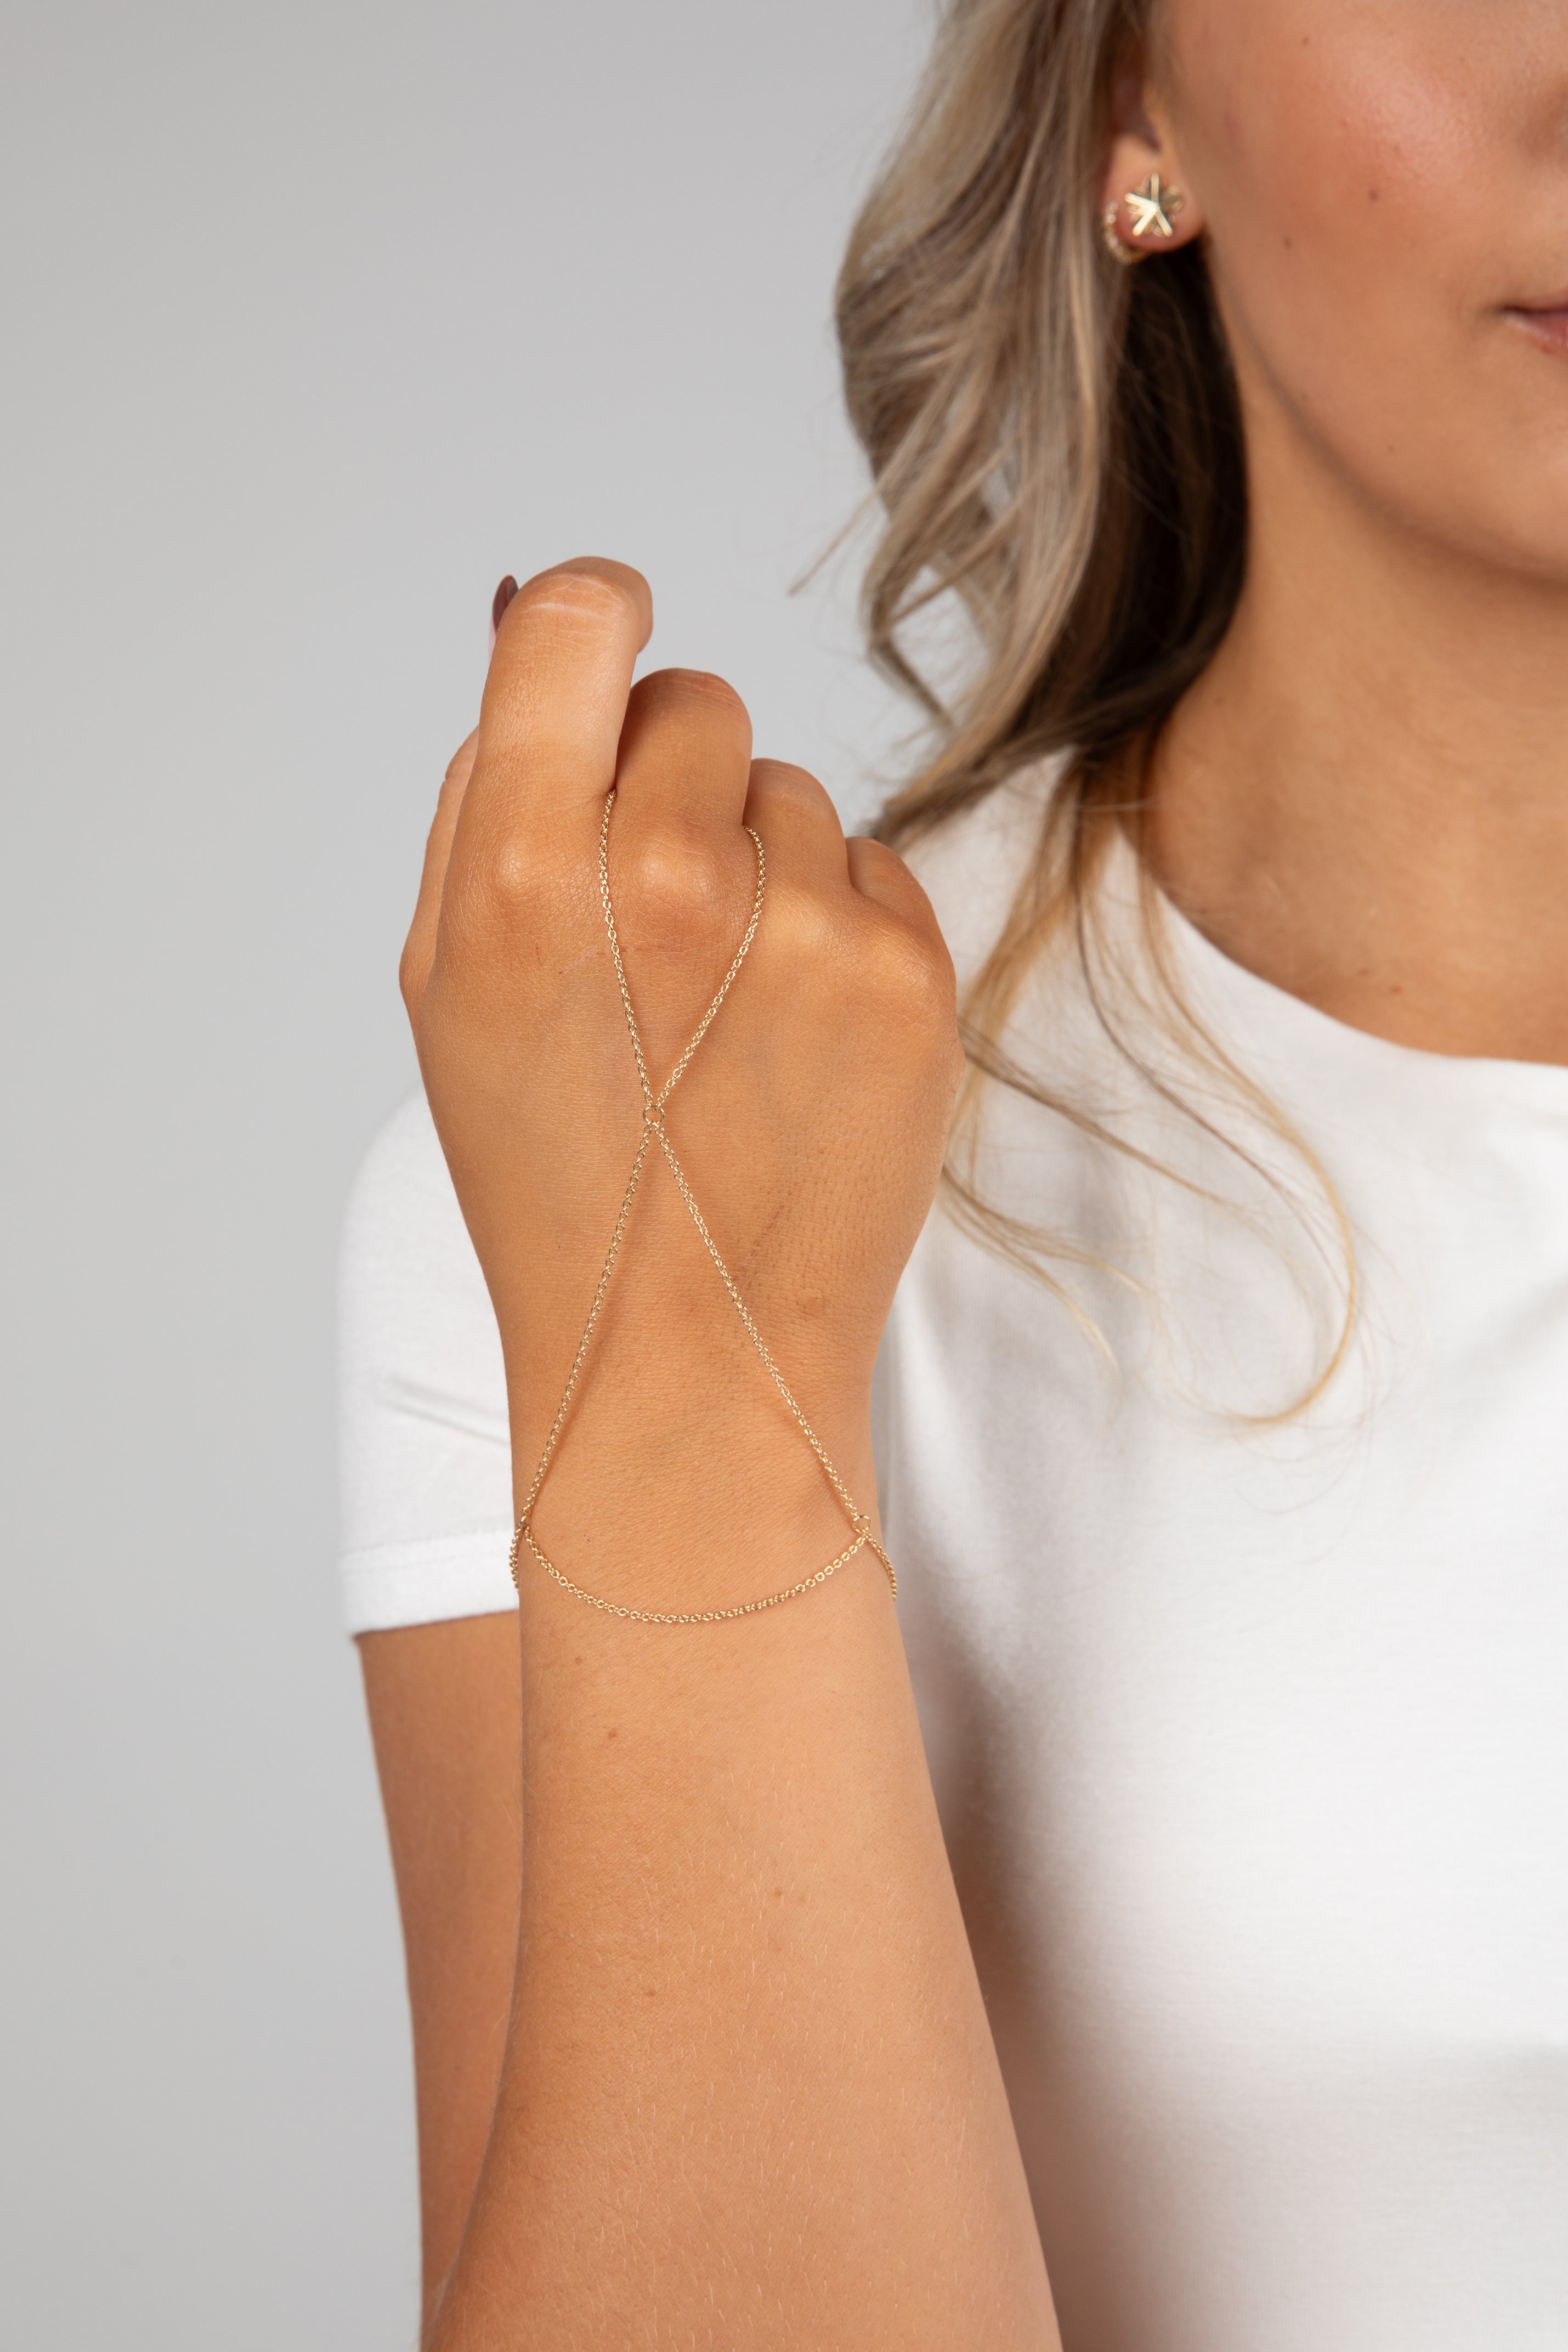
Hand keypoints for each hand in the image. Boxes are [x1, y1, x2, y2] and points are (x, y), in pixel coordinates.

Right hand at [400, 559, 961, 1612]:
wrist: (688, 1351)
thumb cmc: (555, 1174)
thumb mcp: (450, 990)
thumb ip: (485, 803)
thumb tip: (544, 641)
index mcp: (525, 874)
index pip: (578, 619)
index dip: (595, 616)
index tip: (609, 646)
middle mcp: (670, 878)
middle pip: (695, 699)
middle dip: (669, 780)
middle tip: (653, 917)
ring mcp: (806, 926)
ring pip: (790, 791)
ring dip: (757, 864)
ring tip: (721, 1008)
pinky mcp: (909, 977)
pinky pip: (871, 868)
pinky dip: (835, 928)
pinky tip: (790, 1036)